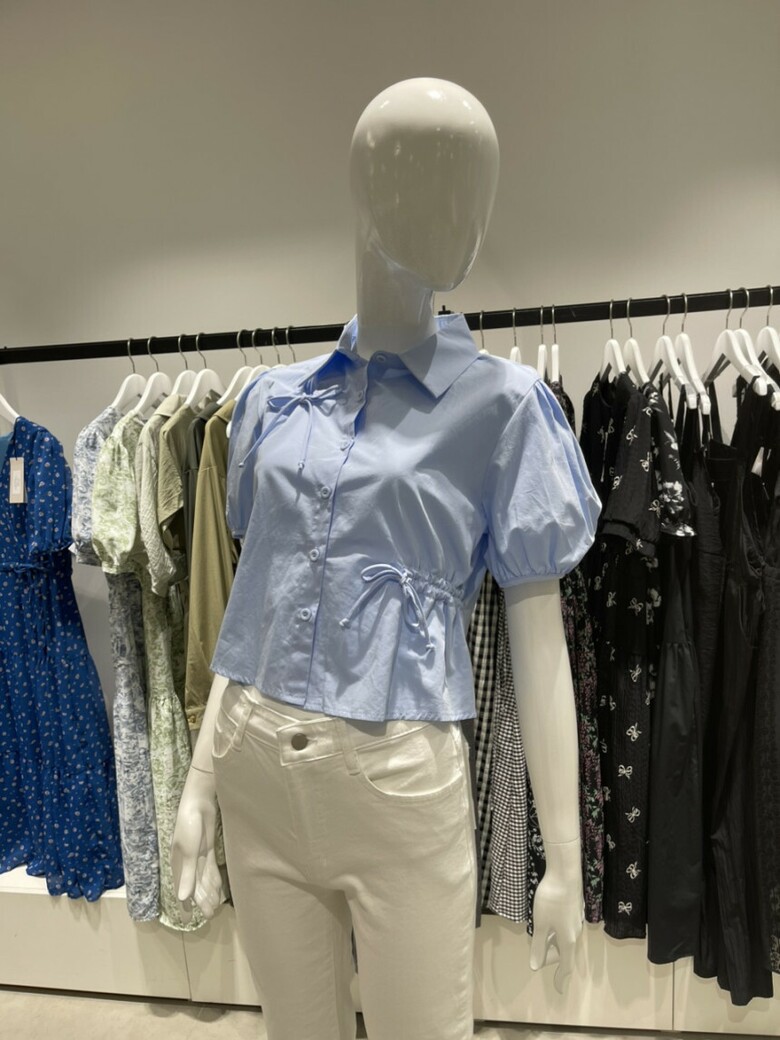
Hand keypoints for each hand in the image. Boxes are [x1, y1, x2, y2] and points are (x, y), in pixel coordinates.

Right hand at [171, 765, 224, 919]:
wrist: (199, 801)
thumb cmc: (189, 823)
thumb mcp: (188, 850)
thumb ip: (187, 874)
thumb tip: (182, 898)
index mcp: (178, 862)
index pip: (183, 887)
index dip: (187, 901)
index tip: (189, 917)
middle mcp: (187, 861)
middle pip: (195, 884)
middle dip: (202, 900)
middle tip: (210, 915)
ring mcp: (199, 855)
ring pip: (204, 878)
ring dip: (209, 892)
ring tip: (215, 907)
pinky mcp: (208, 848)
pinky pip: (211, 868)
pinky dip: (214, 878)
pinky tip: (219, 889)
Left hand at [528, 843, 583, 991]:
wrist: (565, 874)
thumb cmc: (551, 900)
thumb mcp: (540, 924)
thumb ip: (538, 945)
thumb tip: (536, 966)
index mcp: (567, 939)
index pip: (566, 965)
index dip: (560, 977)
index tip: (557, 989)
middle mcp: (574, 933)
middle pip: (563, 952)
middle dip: (550, 955)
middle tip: (535, 952)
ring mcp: (576, 921)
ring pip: (564, 938)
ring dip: (552, 942)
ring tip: (539, 937)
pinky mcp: (574, 910)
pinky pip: (565, 928)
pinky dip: (555, 932)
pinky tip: (547, 922)